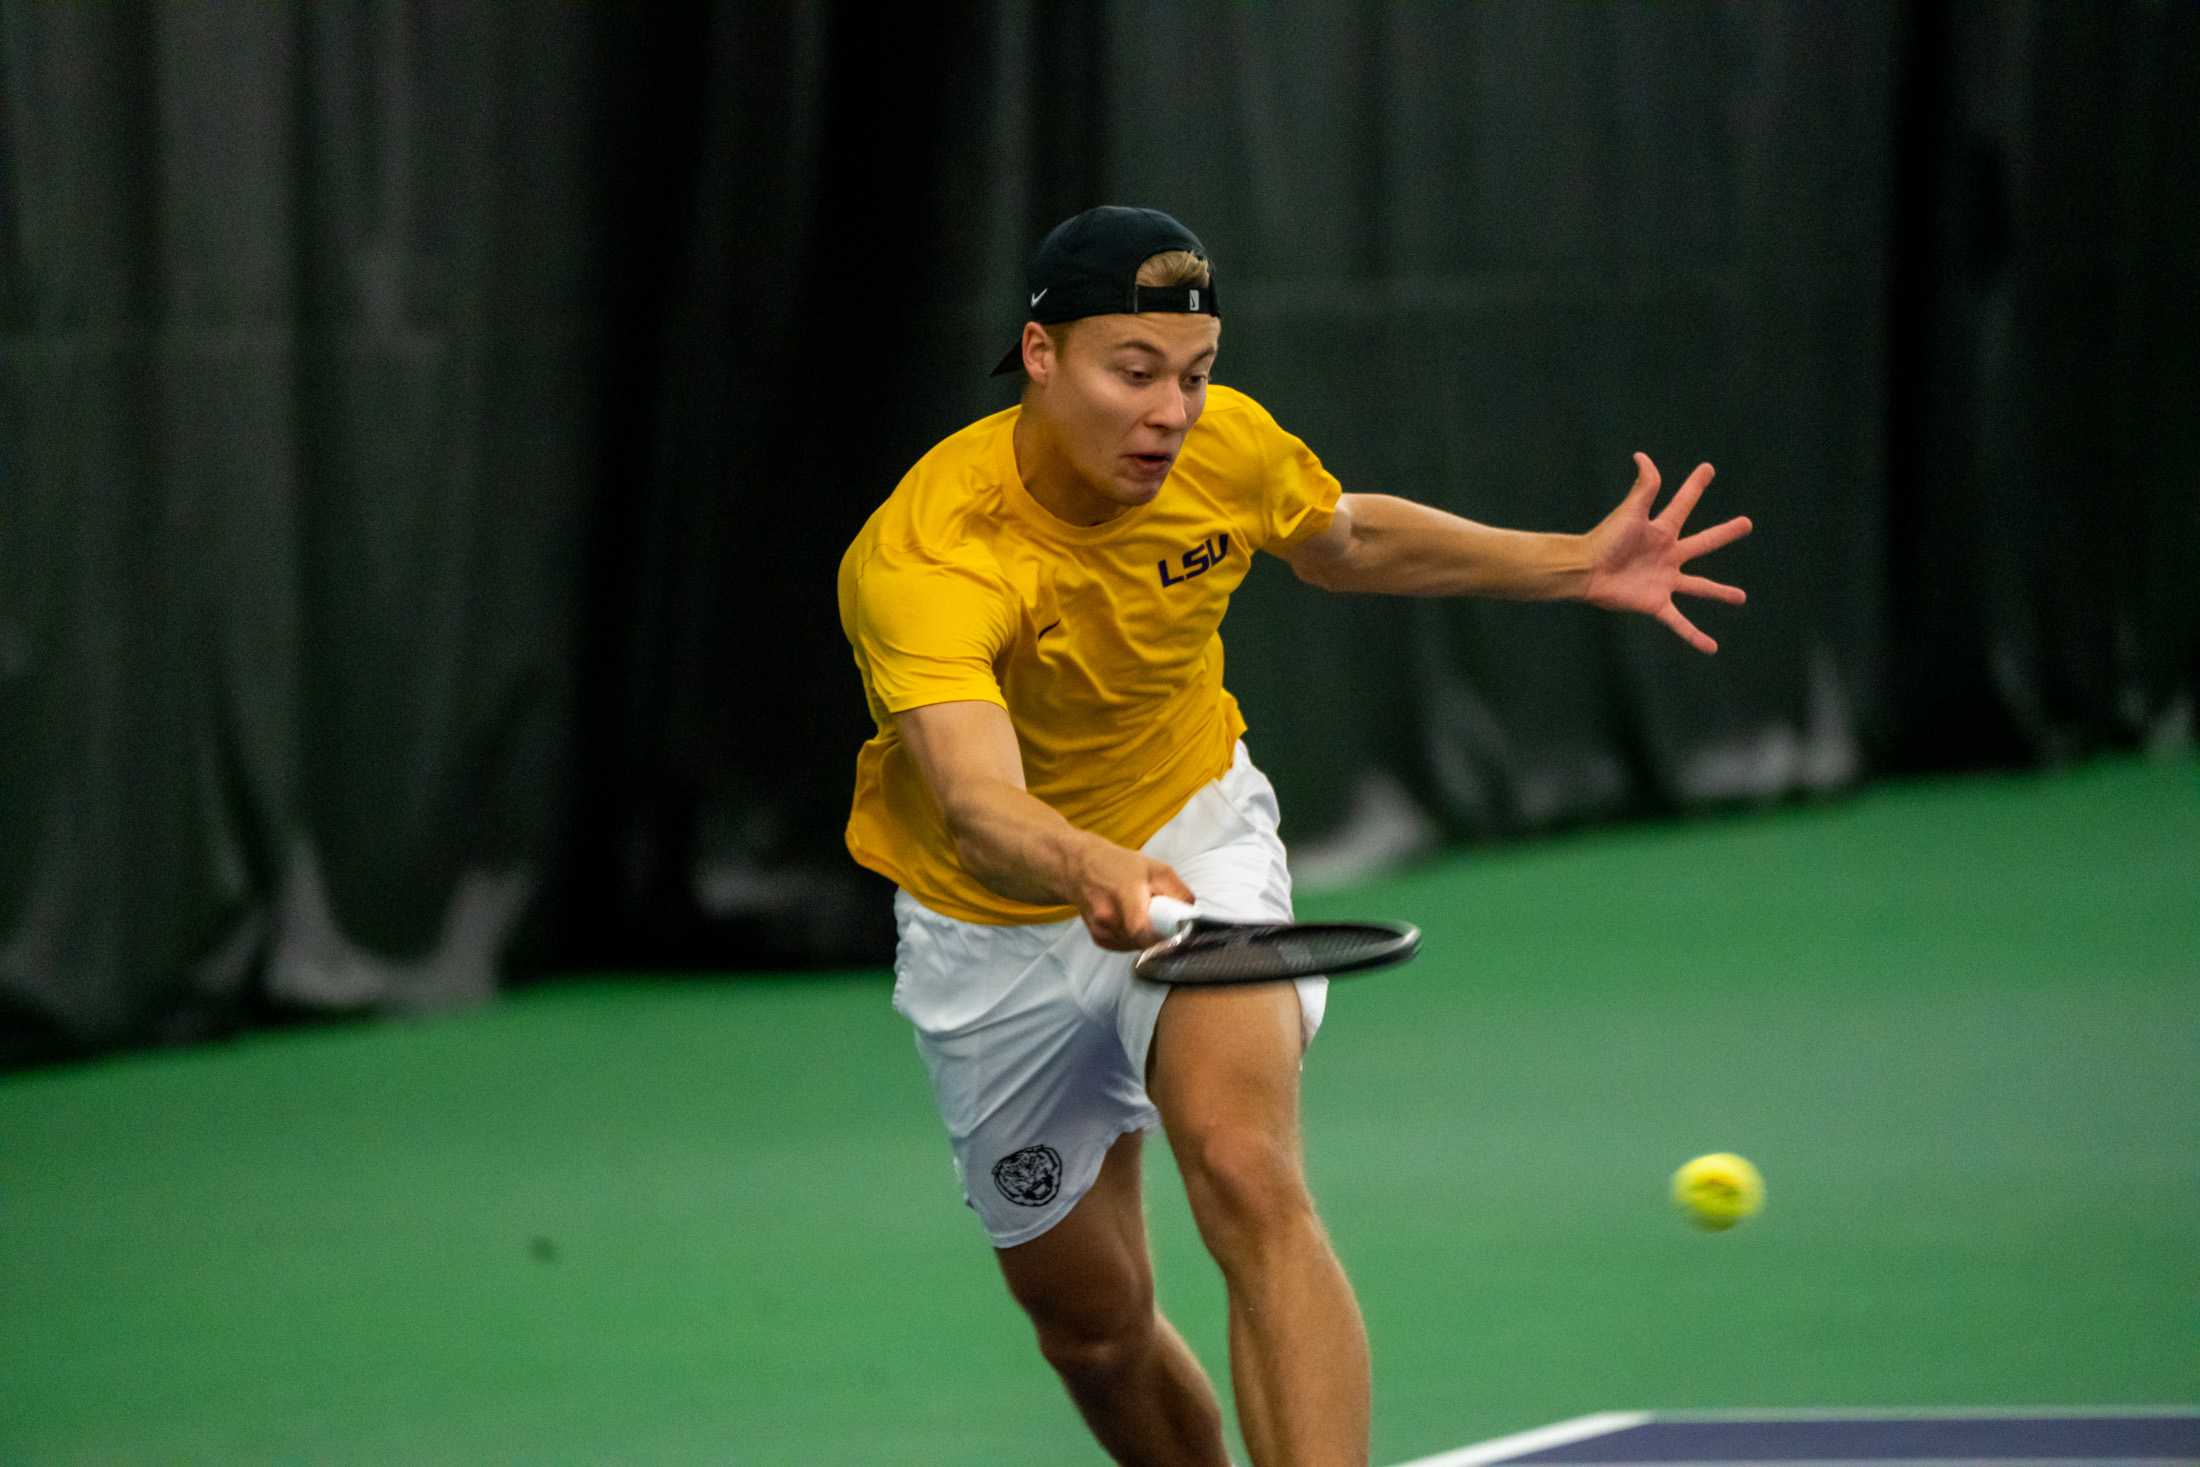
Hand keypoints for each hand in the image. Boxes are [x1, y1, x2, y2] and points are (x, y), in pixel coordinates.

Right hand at [1070, 842, 1194, 950]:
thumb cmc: (1118, 865)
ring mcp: (1101, 930)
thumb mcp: (1155, 868)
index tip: (1176, 936)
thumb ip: (1178, 892)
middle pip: (1145, 941)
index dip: (1163, 940)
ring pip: (1137, 946)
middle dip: (1158, 933)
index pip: (1142, 931)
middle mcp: (1109, 916)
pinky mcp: (1099, 939)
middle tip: (1159, 915)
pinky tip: (1129, 918)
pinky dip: (1134, 938)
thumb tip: (1191, 916)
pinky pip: (1127, 947)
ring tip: (1140, 911)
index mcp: (1124, 894)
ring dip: (1146, 935)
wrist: (1078, 867)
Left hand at [1581, 453, 1752, 653]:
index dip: (1695, 486)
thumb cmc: (1604, 539)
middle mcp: (1668, 554)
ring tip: (1741, 598)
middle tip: (1746, 524)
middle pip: (1704, 542)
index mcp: (1662, 530)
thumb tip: (1643, 456)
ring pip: (1699, 586)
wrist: (1584, 570)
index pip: (1683, 503)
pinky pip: (1679, 622)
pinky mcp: (1656, 603)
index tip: (1708, 469)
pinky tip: (1711, 648)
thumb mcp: (1630, 511)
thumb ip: (1644, 486)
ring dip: (1719, 592)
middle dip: (1725, 533)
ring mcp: (1664, 580)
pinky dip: (1694, 635)